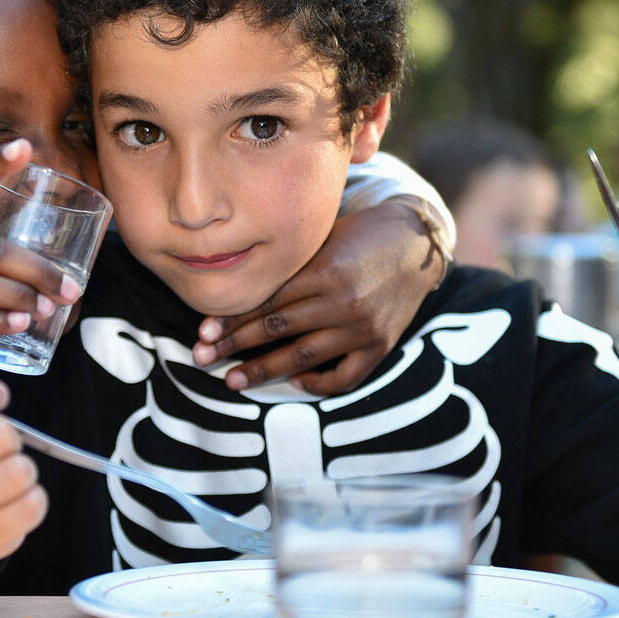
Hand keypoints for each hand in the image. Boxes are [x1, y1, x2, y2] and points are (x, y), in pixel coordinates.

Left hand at [191, 201, 445, 393]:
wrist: (416, 243)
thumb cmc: (359, 235)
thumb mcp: (323, 238)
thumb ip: (287, 264)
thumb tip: (235, 288)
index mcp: (325, 269)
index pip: (268, 300)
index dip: (232, 318)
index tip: (203, 333)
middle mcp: (343, 300)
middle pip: (278, 329)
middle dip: (235, 346)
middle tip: (202, 359)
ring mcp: (363, 327)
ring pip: (303, 356)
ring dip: (263, 371)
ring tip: (232, 381)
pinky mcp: (381, 346)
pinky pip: (345, 377)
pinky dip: (318, 383)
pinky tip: (294, 381)